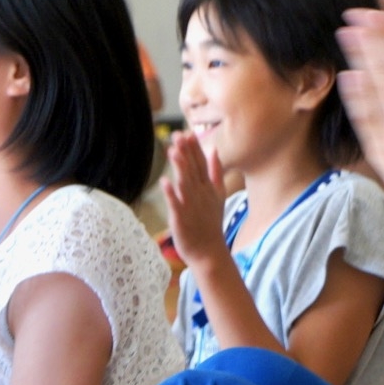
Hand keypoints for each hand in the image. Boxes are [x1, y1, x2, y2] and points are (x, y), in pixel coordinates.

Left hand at [158, 131, 228, 266]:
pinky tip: (165, 182)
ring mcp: (191, 206)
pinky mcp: (181, 219)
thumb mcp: (218, 195)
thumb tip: (214, 150)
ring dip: (180, 168)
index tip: (187, 132)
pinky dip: (171, 194)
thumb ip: (216, 172)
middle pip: (192, 170)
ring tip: (173, 151)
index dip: (194, 148)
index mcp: (208, 188)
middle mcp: (201, 195)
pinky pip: (175, 204)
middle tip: (177, 135)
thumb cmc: (210, 223)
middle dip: (186, 153)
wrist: (209, 252)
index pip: (201, 164)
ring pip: (185, 184)